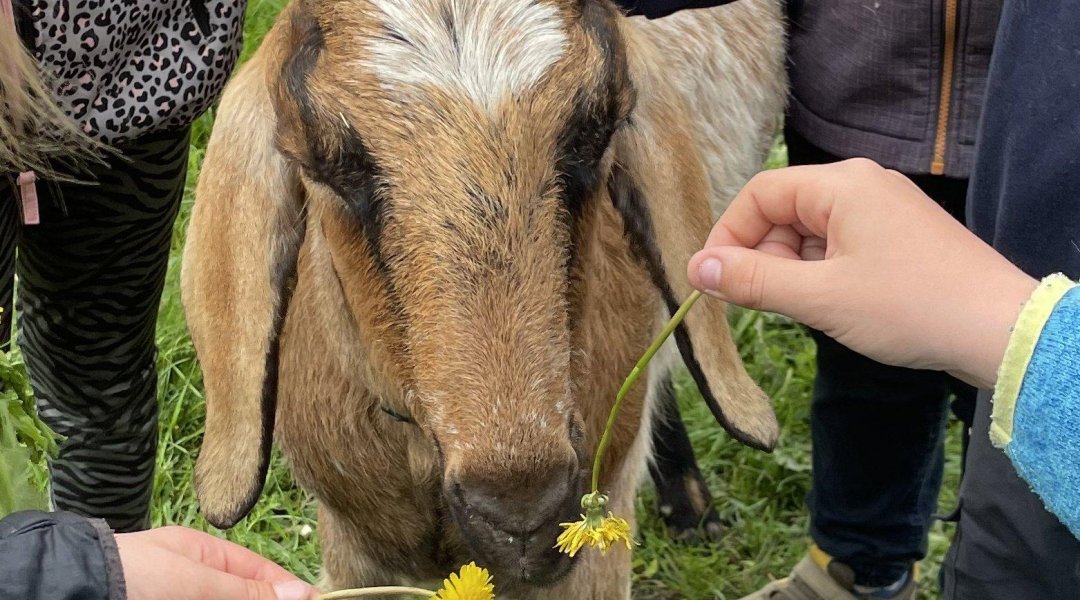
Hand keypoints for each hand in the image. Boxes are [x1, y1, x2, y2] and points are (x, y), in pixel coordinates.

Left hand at [116, 526, 317, 599]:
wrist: (71, 594)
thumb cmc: (131, 577)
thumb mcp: (195, 580)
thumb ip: (246, 591)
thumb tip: (302, 594)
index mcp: (205, 557)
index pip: (260, 574)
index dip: (288, 590)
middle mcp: (195, 584)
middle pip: (246, 598)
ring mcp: (183, 599)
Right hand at [687, 159, 1037, 388]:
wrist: (999, 330)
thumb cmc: (911, 307)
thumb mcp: (820, 297)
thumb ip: (753, 280)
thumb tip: (697, 269)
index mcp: (842, 185)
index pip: (760, 195)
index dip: (728, 236)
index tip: (711, 281)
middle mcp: (862, 186)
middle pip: (784, 212)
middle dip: (761, 257)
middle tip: (757, 302)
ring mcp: (883, 210)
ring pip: (809, 233)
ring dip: (791, 269)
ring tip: (806, 309)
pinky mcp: (897, 236)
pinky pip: (838, 245)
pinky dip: (821, 273)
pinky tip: (832, 305)